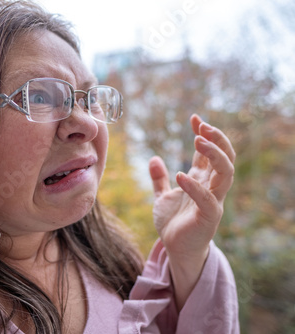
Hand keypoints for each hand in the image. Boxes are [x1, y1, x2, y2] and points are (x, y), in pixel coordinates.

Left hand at [149, 114, 234, 309]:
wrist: (175, 249)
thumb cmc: (173, 222)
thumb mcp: (162, 196)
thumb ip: (159, 178)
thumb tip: (153, 158)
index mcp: (201, 180)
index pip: (208, 152)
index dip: (204, 134)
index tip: (194, 118)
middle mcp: (211, 187)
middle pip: (224, 158)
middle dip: (217, 139)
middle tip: (202, 125)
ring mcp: (213, 201)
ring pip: (225, 173)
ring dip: (214, 155)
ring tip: (198, 140)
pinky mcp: (208, 217)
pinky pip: (206, 199)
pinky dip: (195, 186)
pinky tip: (180, 175)